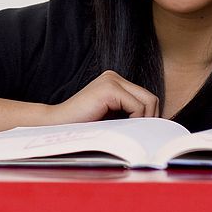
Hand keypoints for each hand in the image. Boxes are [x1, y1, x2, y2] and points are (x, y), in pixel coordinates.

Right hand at [45, 70, 159, 124]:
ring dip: (143, 121)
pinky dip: (136, 120)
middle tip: (140, 135)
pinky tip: (121, 128)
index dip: (149, 116)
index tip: (143, 132)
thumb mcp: (111, 117)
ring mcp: (112, 80)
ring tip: (129, 132)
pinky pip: (137, 106)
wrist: (57, 125)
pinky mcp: (109, 88)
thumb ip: (128, 113)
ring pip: (148, 101)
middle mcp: (114, 76)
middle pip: (150, 98)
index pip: (146, 97)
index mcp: (114, 81)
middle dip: (150, 118)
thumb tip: (154, 124)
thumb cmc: (82, 126)